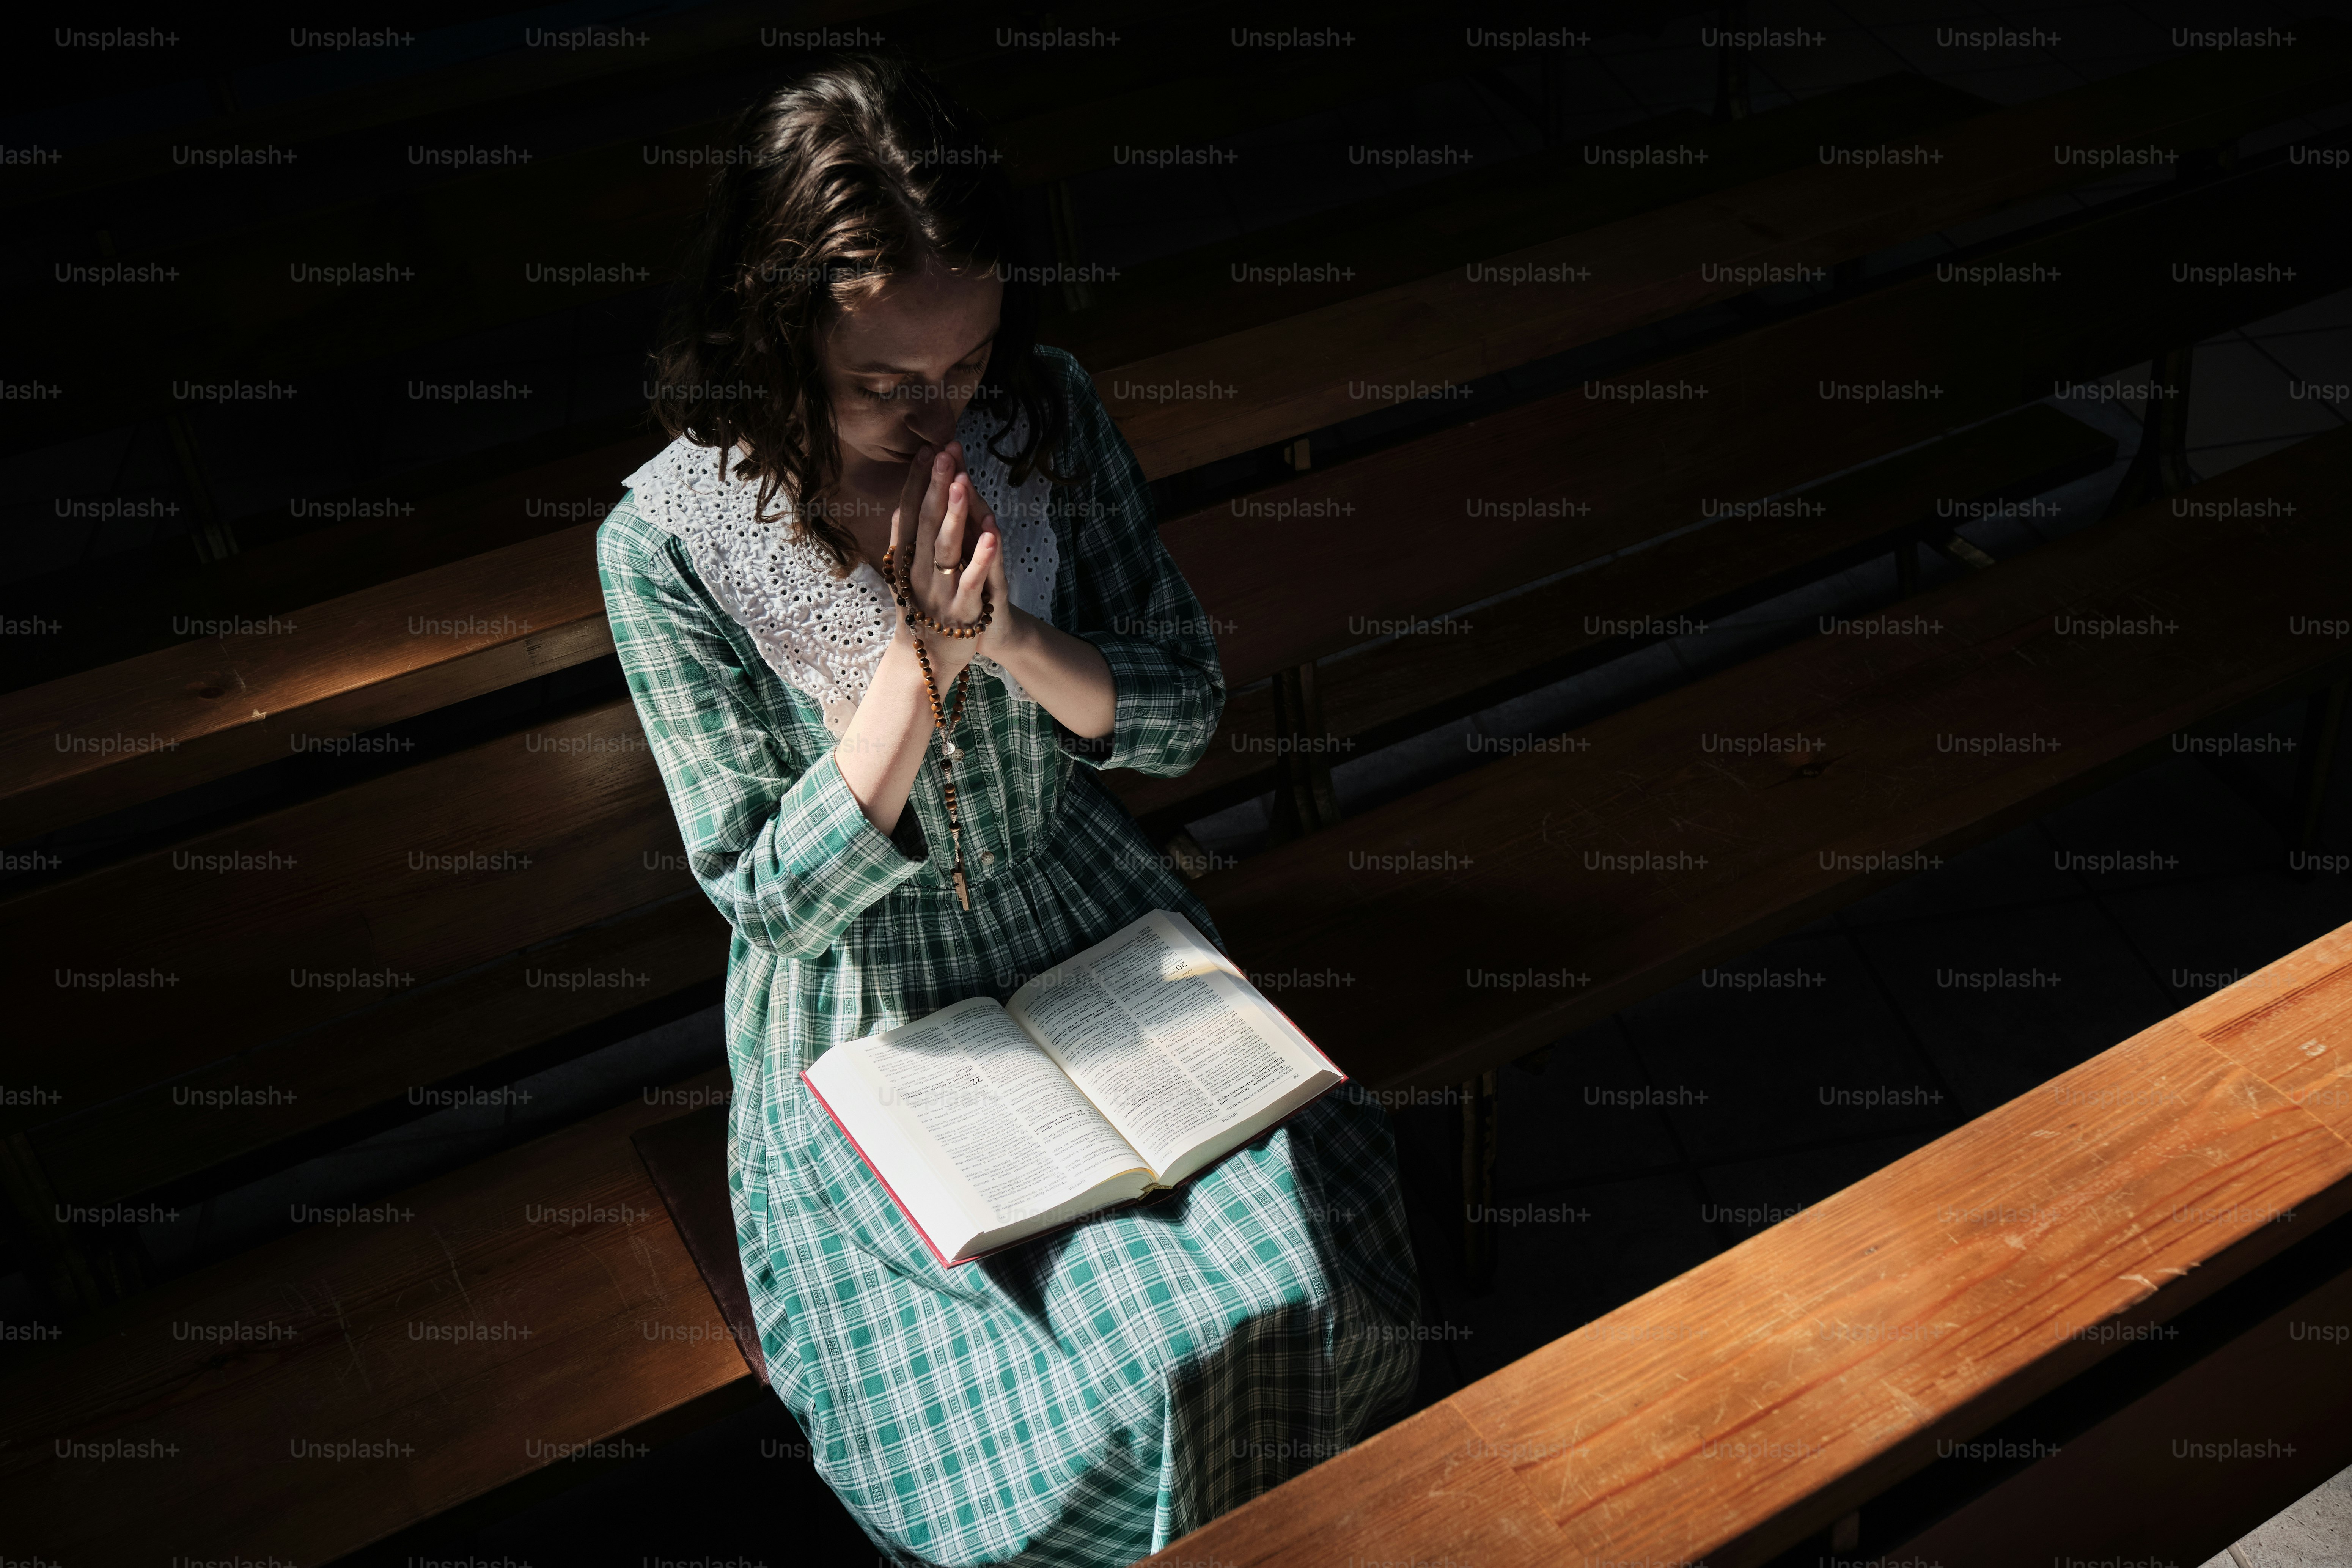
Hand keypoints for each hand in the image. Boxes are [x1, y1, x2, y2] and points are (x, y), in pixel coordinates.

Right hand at [888, 440, 1018, 676]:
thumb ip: (903, 541)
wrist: (924, 664)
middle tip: (945, 452)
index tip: (927, 449)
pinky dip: (981, 559)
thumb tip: (901, 506)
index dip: (919, 481)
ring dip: (955, 515)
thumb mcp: (905, 575)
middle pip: (927, 523)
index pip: (910, 512)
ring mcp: (939, 591)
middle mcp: (918, 572)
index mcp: (906, 560)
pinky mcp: (961, 612)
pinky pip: (972, 582)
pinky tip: (992, 534)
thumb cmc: (920, 611)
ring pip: (946, 549)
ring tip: (963, 482)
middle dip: (936, 486)